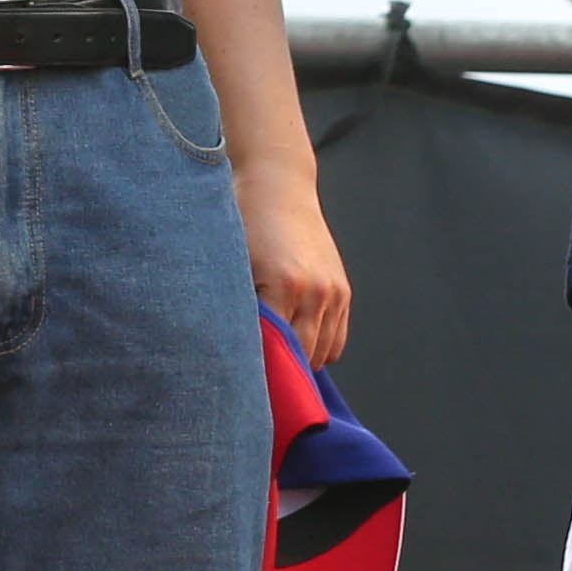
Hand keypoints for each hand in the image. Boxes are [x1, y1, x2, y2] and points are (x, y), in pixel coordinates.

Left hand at [240, 165, 350, 365]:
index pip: (273, 350)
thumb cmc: (243, 223)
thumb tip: (228, 349)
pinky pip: (336, 340)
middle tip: (255, 383)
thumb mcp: (231, 263)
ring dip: (300, 362)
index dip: (257, 371)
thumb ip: (235, 306)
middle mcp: (314, 292)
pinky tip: (296, 344)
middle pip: (301, 358)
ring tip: (275, 362)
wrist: (276, 186)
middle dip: (280, 373)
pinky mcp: (343, 291)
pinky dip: (319, 349)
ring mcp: (333, 292)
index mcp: (282, 285)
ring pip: (322, 353)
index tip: (241, 384)